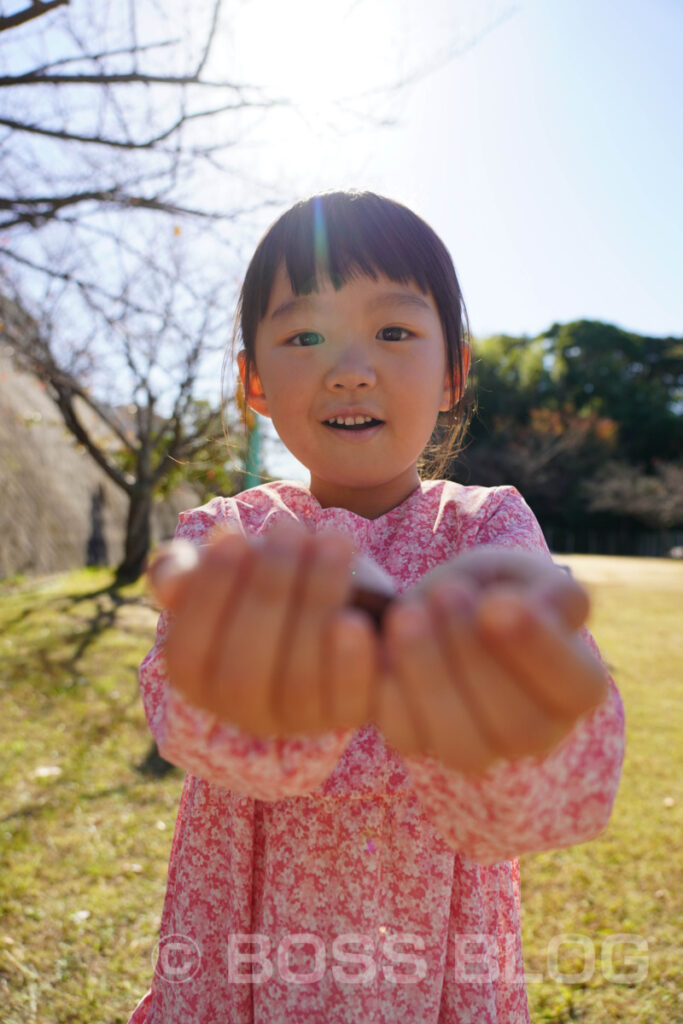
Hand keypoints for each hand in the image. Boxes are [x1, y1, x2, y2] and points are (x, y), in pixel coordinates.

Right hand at [146, 522, 377, 738]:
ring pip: (298, 680)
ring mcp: (299, 719)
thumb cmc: (275, 577)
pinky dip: (351, 662)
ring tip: (333, 542)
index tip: (232, 538)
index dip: (207, 597)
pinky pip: (348, 699)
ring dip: (315, 602)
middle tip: (289, 530)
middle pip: (243, 671)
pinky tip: (356, 618)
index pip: (188, 656)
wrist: (347, 593)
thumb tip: (170, 582)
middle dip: (267, 592)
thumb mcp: (231, 566)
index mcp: (201, 680)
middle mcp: (245, 712)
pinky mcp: (350, 713)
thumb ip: (185, 570)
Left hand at [373, 547, 608, 774]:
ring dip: (430, 676)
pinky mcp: (418, 742)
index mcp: (574, 688)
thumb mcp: (524, 575)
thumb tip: (542, 609)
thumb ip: (549, 590)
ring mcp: (475, 748)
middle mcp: (533, 732)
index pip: (578, 690)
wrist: (432, 604)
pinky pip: (404, 734)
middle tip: (446, 593)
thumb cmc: (492, 589)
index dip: (539, 651)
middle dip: (475, 658)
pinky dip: (388, 687)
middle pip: (519, 727)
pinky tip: (375, 638)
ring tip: (408, 613)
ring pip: (462, 746)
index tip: (497, 603)